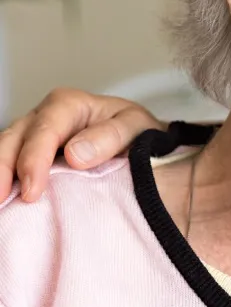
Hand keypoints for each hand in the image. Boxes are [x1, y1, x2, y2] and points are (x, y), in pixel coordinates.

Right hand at [0, 88, 164, 201]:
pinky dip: (5, 180)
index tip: (33, 190)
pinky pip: (10, 165)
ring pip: (4, 151)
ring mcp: (33, 136)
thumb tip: (76, 154)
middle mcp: (44, 117)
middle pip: (13, 139)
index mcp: (70, 105)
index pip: (45, 130)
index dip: (34, 160)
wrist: (140, 141)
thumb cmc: (137, 132)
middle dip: (3, 170)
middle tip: (2, 201)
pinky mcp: (30, 155)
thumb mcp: (136, 126)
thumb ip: (111, 136)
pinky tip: (4, 201)